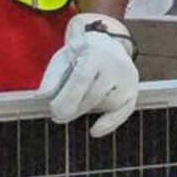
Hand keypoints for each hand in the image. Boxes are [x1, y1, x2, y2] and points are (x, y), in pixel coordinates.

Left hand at [37, 11, 139, 136]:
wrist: (107, 45)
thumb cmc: (80, 56)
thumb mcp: (63, 59)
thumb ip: (53, 78)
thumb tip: (42, 97)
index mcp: (95, 53)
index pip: (83, 78)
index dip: (68, 97)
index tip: (55, 111)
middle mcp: (116, 65)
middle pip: (95, 94)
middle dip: (75, 108)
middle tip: (58, 116)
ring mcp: (128, 79)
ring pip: (108, 104)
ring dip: (89, 109)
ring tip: (77, 104)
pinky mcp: (134, 91)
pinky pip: (123, 112)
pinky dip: (109, 124)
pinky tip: (94, 131)